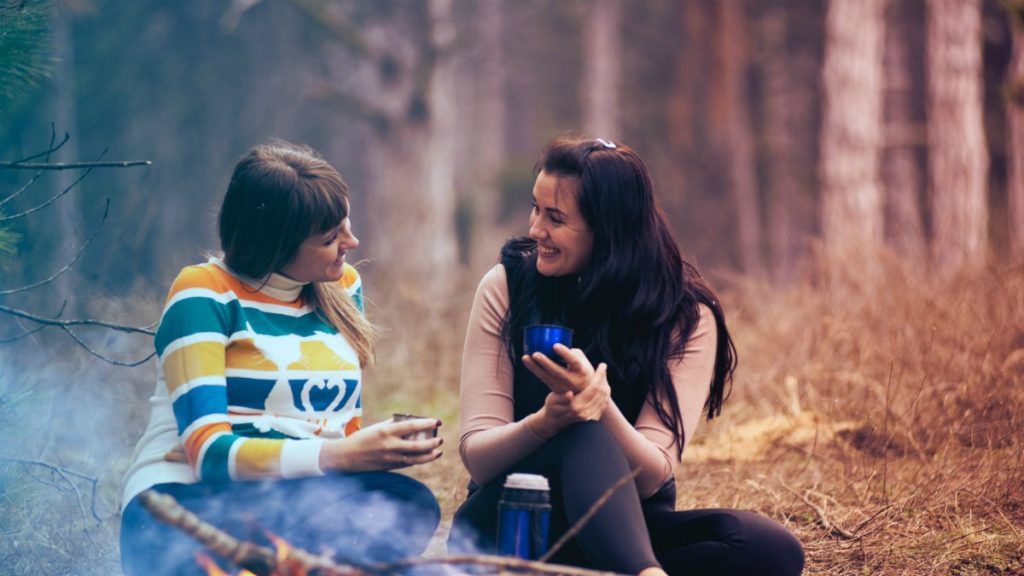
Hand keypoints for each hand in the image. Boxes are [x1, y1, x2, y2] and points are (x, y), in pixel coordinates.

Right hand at [319, 417, 441, 471]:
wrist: (346, 457)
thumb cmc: (362, 438)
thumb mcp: (377, 427)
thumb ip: (393, 424)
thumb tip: (411, 420)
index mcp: (386, 431)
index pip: (411, 426)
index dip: (427, 423)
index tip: (437, 421)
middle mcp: (390, 445)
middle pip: (417, 445)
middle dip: (432, 442)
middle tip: (440, 439)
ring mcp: (390, 458)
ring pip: (415, 458)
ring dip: (429, 455)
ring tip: (438, 451)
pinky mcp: (390, 467)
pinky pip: (408, 464)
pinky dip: (419, 460)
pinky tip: (427, 457)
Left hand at [523, 344, 594, 393]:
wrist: (584, 391)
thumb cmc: (582, 370)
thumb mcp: (583, 360)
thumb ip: (572, 352)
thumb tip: (557, 344)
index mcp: (581, 370)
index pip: (573, 361)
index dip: (564, 353)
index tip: (555, 345)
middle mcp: (572, 380)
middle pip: (557, 371)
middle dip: (545, 363)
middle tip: (535, 354)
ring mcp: (562, 386)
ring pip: (546, 377)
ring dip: (534, 367)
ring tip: (525, 357)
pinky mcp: (554, 389)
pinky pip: (543, 378)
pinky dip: (534, 369)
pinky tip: (527, 361)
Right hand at [530, 363, 609, 437]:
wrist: (555, 421)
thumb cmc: (552, 407)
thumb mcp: (552, 400)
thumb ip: (561, 398)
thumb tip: (569, 394)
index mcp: (575, 406)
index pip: (593, 388)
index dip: (599, 376)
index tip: (602, 365)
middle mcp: (585, 412)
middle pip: (601, 392)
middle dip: (603, 378)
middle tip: (603, 366)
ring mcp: (590, 416)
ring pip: (604, 398)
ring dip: (605, 384)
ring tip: (603, 374)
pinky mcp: (593, 418)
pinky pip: (604, 404)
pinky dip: (606, 393)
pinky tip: (603, 385)